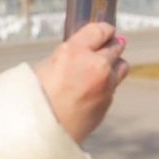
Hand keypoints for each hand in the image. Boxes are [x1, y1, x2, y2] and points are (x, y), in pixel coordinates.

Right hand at [33, 22, 128, 143]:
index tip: (105, 30)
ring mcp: (105, 84)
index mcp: (74, 51)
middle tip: (108, 45)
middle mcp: (95, 65)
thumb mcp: (46, 66)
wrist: (41, 129)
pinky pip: (113, 86)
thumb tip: (83, 52)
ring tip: (103, 67)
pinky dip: (106, 85)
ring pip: (122, 65)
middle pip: (116, 46)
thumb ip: (69, 56)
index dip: (103, 29)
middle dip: (112, 44)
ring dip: (115, 64)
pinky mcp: (108, 101)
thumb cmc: (35, 96)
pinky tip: (90, 90)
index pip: (100, 30)